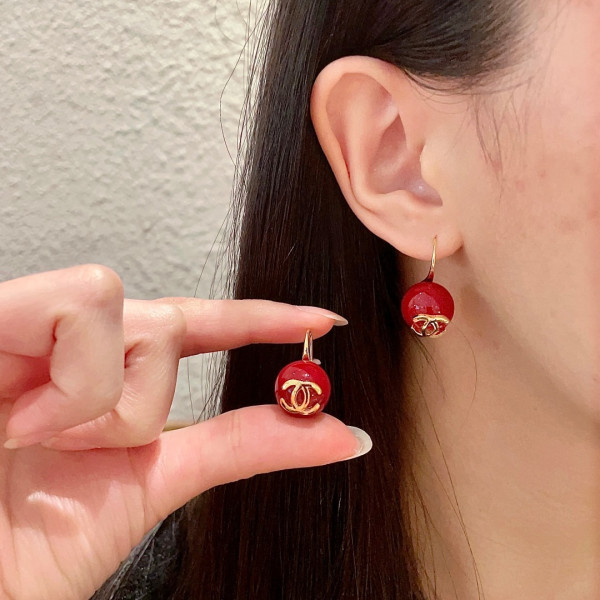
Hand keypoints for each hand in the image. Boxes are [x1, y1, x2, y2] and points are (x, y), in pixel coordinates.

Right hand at [0, 265, 369, 599]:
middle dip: (144, 398)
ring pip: (130, 304)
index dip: (259, 319)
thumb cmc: (34, 544)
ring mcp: (29, 326)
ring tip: (42, 439)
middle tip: (83, 450)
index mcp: (105, 375)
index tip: (323, 322)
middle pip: (166, 319)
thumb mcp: (154, 482)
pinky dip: (76, 382)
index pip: (196, 326)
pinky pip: (81, 304)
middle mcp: (69, 344)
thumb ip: (244, 445)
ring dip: (108, 394)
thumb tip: (346, 435)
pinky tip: (19, 423)